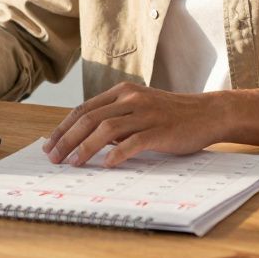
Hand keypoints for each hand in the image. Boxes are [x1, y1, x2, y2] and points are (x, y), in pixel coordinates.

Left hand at [41, 82, 227, 167]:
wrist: (208, 113)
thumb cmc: (172, 115)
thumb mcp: (140, 109)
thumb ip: (116, 119)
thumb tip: (88, 139)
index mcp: (122, 92)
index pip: (83, 108)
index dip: (64, 127)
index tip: (50, 145)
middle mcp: (131, 99)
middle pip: (89, 118)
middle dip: (67, 139)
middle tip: (54, 158)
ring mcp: (145, 113)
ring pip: (106, 129)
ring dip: (85, 147)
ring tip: (73, 163)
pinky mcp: (159, 130)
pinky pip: (133, 142)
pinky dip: (117, 154)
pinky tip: (106, 165)